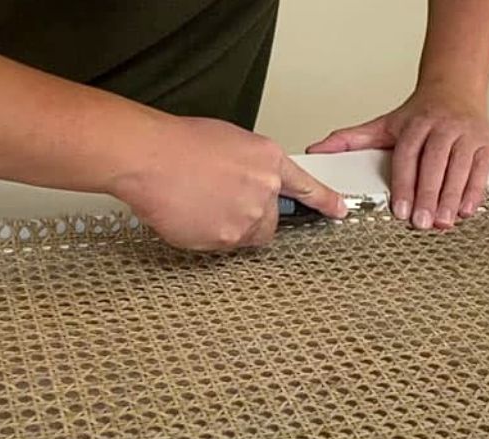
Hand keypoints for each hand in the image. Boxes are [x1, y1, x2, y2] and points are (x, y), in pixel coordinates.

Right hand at [112, 116, 346, 251]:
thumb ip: (249, 167)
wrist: (149, 157)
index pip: (306, 185)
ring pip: (244, 235)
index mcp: (268, 160)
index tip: (339, 211)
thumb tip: (246, 184)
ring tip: (197, 202)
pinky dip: (204, 235)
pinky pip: (220, 245)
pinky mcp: (227, 238)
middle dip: (249, 218)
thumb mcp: (228, 141)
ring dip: (225, 226)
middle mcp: (265, 190)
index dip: (325, 201)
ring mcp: (247, 217)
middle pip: (269, 221)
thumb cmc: (177, 143)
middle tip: (219, 203)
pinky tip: (187, 213)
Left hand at [307, 89, 488, 229]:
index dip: (405, 184)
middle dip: (428, 195)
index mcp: (415, 124)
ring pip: (460, 168)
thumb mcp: (383, 124)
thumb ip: (350, 141)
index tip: (401, 210)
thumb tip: (316, 151)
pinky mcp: (485, 144)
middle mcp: (443, 127)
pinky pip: (481, 170)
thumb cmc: (420, 114)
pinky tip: (465, 210)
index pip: (408, 155)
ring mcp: (467, 134)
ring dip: (451, 198)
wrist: (456, 88)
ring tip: (443, 222)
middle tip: (421, 223)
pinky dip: (474, 192)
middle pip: (435, 164)